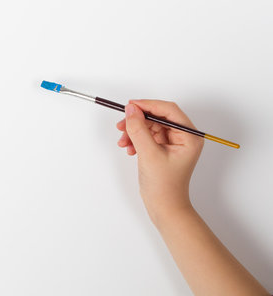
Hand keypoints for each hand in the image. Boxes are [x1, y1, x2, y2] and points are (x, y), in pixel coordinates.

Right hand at [116, 100, 203, 221]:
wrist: (164, 206)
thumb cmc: (164, 186)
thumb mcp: (149, 154)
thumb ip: (138, 129)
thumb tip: (131, 110)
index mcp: (189, 136)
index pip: (168, 110)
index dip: (148, 105)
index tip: (131, 105)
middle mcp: (183, 137)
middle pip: (158, 116)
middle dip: (138, 120)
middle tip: (122, 124)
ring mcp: (173, 143)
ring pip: (150, 126)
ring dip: (134, 131)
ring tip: (124, 141)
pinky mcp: (162, 148)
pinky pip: (147, 135)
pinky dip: (136, 139)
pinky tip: (129, 148)